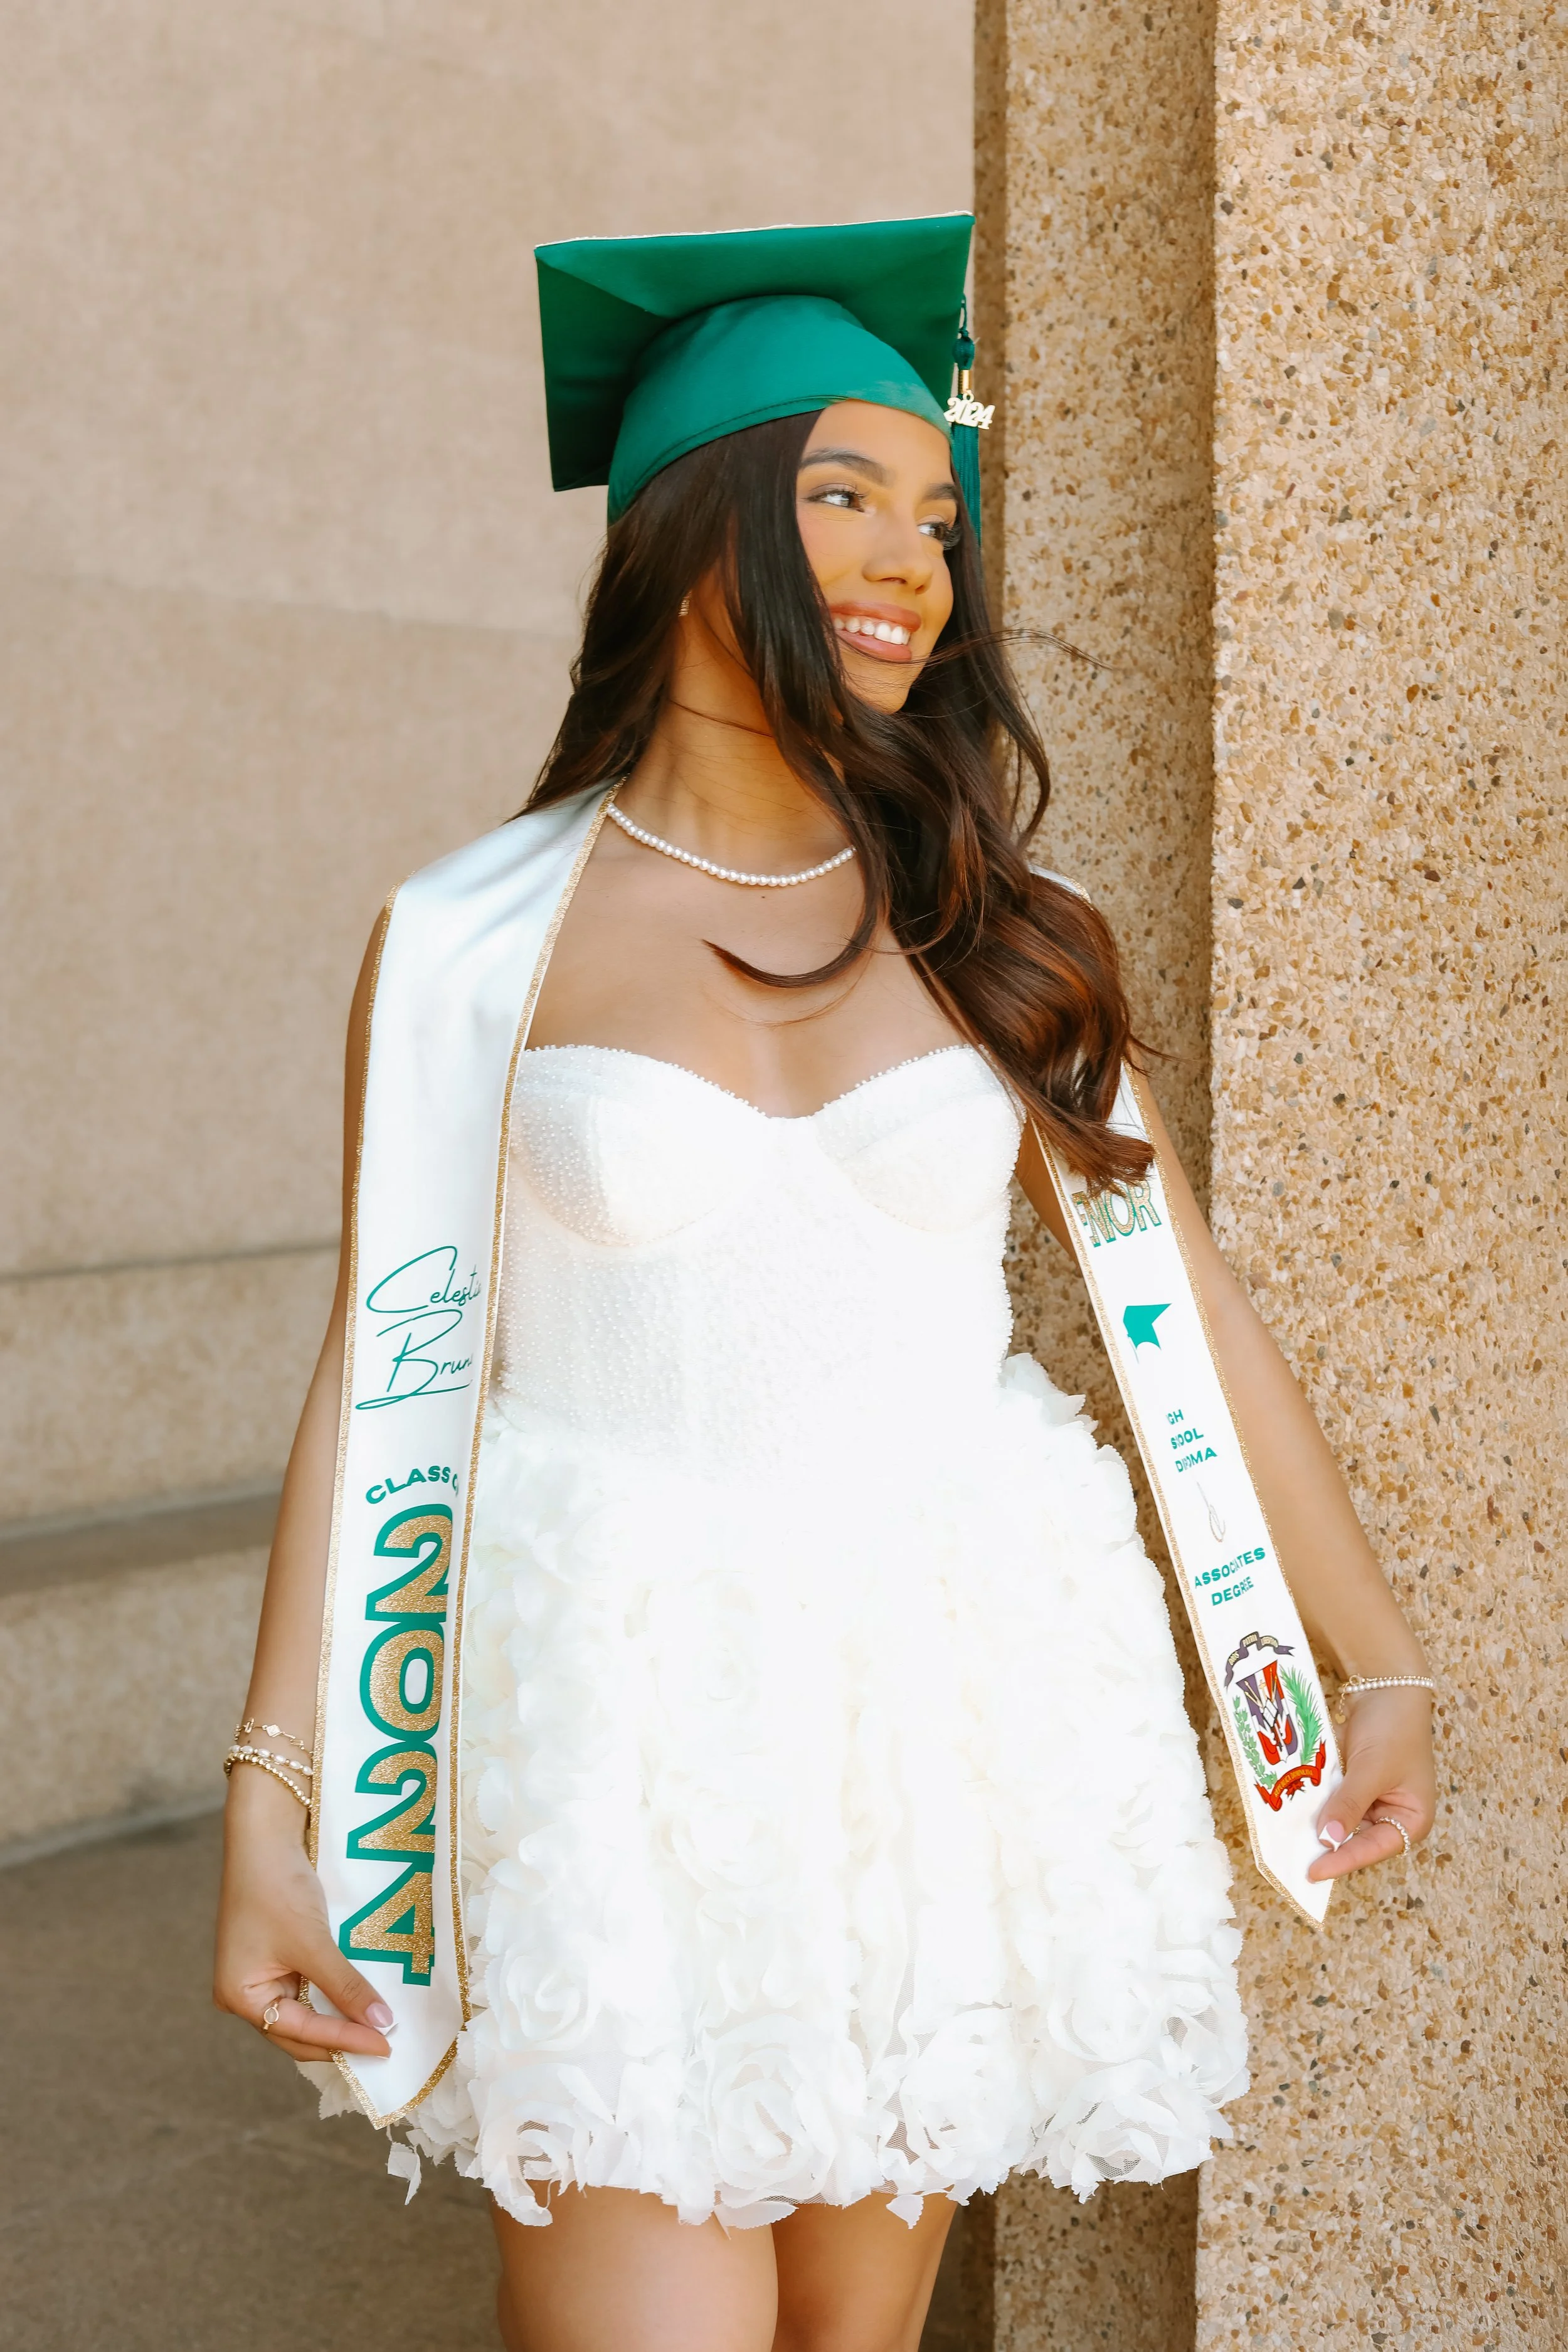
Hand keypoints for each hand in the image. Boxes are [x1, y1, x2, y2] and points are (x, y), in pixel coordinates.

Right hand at [214, 1767, 393, 2062]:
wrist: (265, 1833)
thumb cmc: (276, 1887)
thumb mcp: (312, 1942)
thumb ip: (344, 1986)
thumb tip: (380, 2024)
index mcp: (240, 1997)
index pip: (299, 2034)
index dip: (344, 2043)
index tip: (385, 2050)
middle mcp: (247, 1993)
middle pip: (300, 2030)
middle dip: (341, 2039)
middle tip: (387, 2047)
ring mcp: (263, 1974)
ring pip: (308, 2010)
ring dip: (341, 2019)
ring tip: (380, 2029)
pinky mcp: (280, 1954)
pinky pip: (311, 1985)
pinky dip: (336, 1994)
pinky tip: (364, 1999)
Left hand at [1306, 1684, 1436, 1881]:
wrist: (1386, 1686)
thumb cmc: (1394, 1729)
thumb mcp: (1373, 1770)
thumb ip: (1349, 1803)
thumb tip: (1327, 1837)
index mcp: (1410, 1820)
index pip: (1372, 1849)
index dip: (1342, 1861)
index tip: (1313, 1872)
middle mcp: (1390, 1814)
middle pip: (1353, 1839)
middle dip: (1324, 1845)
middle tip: (1292, 1858)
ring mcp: (1368, 1798)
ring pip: (1337, 1820)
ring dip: (1314, 1824)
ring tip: (1285, 1839)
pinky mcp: (1349, 1782)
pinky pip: (1328, 1798)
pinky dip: (1312, 1801)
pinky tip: (1288, 1808)